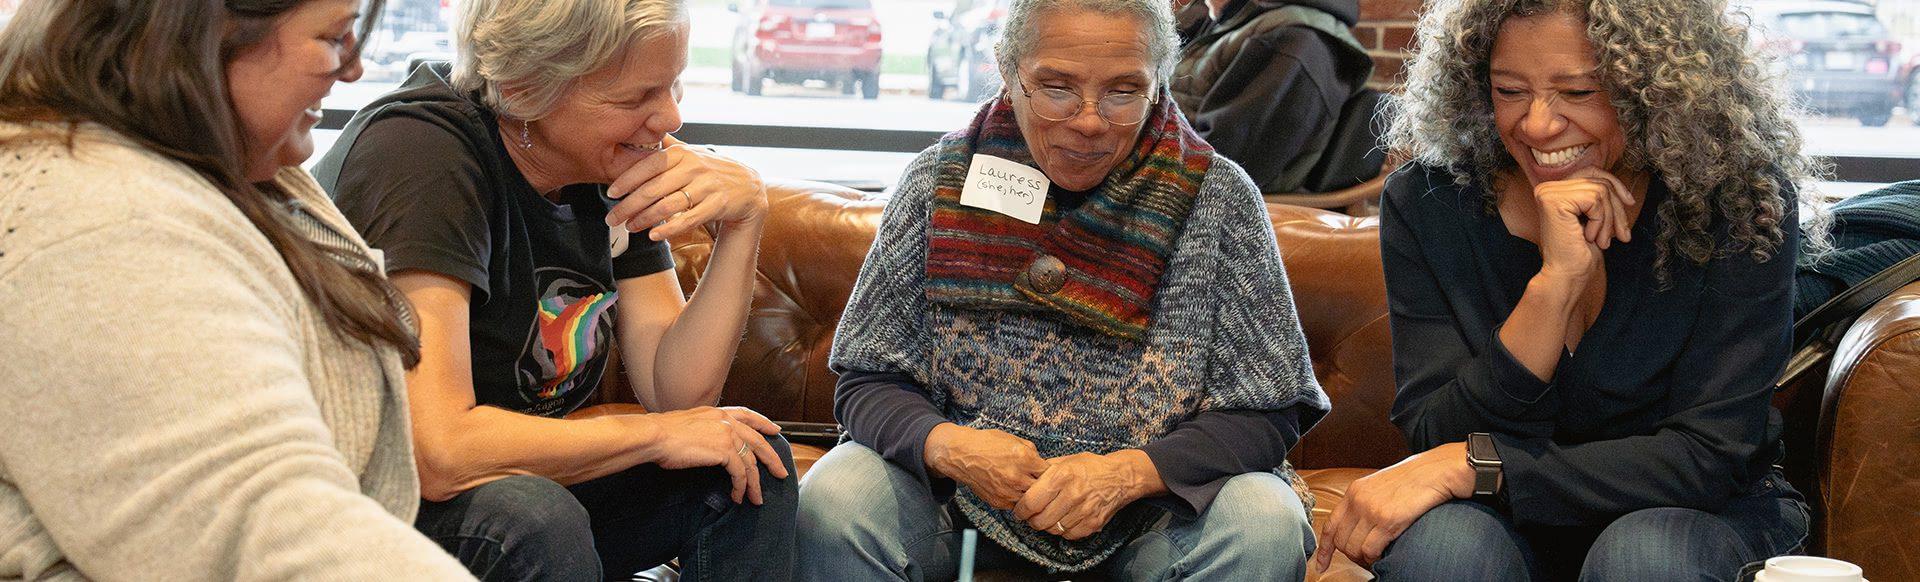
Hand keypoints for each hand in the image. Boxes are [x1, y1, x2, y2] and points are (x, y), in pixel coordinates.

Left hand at [604, 140, 766, 239]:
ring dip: (644, 219)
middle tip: (612, 218)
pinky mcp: (718, 204)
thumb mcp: (691, 154)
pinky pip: (688, 219)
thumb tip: (640, 131)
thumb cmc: (712, 172)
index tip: (611, 193)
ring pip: (667, 205)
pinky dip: (669, 229)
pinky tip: (654, 236)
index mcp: (683, 153)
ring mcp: (707, 186)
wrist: (749, 188)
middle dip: (628, 206)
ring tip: (630, 227)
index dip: (627, 180)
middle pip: (653, 188)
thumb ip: (667, 146)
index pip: (648, 165)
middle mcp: (694, 167)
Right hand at [640, 406, 788, 504]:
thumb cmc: (663, 434)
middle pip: (758, 441)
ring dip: (755, 483)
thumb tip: (707, 441)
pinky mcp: (724, 451)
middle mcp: (726, 421)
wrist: (656, 436)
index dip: (764, 423)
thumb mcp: (688, 423)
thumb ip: (703, 428)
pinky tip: (738, 496)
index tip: (775, 430)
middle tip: (781, 472)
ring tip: (756, 498)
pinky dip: (741, 487)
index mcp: (718, 412)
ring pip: (751, 462)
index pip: (748, 415)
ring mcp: (728, 435)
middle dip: (772, 459)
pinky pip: (740, 473)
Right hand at [924, 424, 1047, 508]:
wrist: (962, 455)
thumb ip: (1032, 452)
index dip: (1051, 473)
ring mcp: (1007, 491)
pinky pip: (1016, 505)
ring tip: (1030, 490)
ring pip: (1031, 501)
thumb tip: (1042, 464)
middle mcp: (1017, 476)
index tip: (1049, 473)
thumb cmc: (987, 444)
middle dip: (1044, 486)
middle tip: (1044, 484)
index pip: (1049, 472)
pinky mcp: (998, 501)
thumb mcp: (1014, 440)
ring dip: (1032, 496)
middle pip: (1043, 489)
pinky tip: (1016, 492)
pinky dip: (1019, 500)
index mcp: (1024, 458)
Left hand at [1013, 451, 1155, 539]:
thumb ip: (1045, 471)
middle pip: (1040, 520)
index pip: (1030, 502)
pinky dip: (1063, 531)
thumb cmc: (1091, 467)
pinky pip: (1069, 535)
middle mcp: (1071, 494)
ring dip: (1047, 526)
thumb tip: (1025, 480)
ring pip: (1053, 529)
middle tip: (1032, 517)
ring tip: (1048, 518)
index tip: (1019, 512)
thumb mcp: (1066, 460)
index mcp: (1061, 476)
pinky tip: (1064, 520)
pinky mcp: (1093, 523)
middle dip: (1032, 521)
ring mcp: (1083, 510)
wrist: (1121, 477)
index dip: (1020, 511)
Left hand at [1313, 442, 1474, 569]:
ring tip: (1374, 559)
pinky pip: (1370, 550)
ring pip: (1354, 549)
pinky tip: (1383, 557)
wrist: (1434, 472)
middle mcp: (1358, 501)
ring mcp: (1371, 511)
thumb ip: (1365, 503)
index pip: (1330, 525)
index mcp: (1354, 492)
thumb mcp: (1379, 486)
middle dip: (1349, 556)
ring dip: (1363, 560)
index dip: (1323, 549)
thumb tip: (1359, 527)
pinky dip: (1374, 559)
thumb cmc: (1412, 480)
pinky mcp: (1387, 521)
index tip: (1320, 564)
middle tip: (1364, 560)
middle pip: (1340, 541)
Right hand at [1532, 168, 1634, 279]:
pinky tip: (1589, 237)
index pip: (1591, 172)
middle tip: (1622, 235)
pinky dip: (1601, 221)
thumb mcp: (1593, 218)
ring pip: (1600, 190)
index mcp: (1554, 190)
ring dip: (1609, 219)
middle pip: (1598, 181)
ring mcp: (1548, 192)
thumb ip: (1599, 197)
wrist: (1566, 275)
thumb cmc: (1580, 252)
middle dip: (1616, 208)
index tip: (1630, 202)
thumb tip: (1621, 187)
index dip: (1614, 184)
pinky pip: (1595, 199)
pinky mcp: (1554, 200)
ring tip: (1602, 240)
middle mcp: (1547, 188)